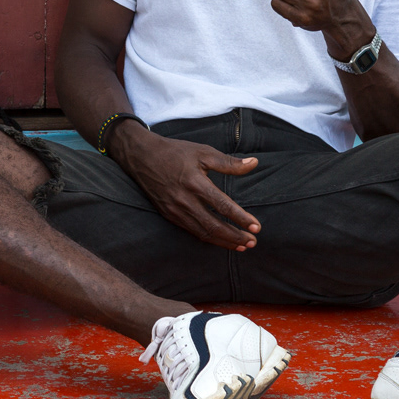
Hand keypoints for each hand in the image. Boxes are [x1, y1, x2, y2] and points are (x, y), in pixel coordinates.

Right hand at [111, 128, 260, 249]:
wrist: (142, 156)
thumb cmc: (175, 152)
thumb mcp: (203, 152)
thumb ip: (230, 163)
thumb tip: (254, 163)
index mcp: (195, 183)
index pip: (223, 206)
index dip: (241, 218)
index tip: (257, 227)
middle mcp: (184, 200)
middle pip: (214, 226)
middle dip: (235, 236)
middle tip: (253, 242)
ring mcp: (175, 210)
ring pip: (203, 232)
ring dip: (224, 241)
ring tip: (241, 245)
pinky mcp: (169, 214)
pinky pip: (192, 231)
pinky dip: (208, 238)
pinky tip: (220, 240)